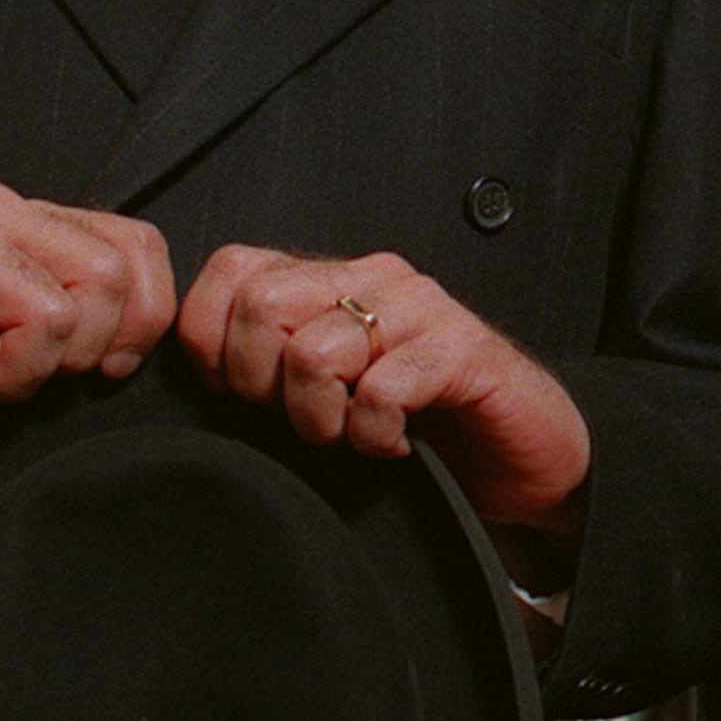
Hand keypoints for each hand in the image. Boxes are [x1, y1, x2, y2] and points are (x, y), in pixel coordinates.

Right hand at [0, 182, 173, 435]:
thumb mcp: (8, 330)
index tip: (98, 370)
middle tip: (12, 379)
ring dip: (10, 379)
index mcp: (34, 219)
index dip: (140, 324)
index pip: (139, 249)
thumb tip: (131, 351)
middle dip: (73, 358)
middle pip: (106, 283)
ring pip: (48, 318)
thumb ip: (72, 317)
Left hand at [174, 247, 593, 536]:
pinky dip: (374, 434)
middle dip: (258, 383)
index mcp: (333, 279)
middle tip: (299, 420)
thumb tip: (192, 377)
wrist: (529, 450)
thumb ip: (271, 366)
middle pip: (261, 305)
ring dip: (318, 419)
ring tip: (351, 436)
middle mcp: (374, 279)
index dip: (211, 342)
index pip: (232, 270)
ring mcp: (421, 311)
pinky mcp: (461, 351)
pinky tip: (395, 445)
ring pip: (313, 351)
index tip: (237, 395)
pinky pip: (381, 389)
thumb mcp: (328, 390)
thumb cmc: (421, 424)